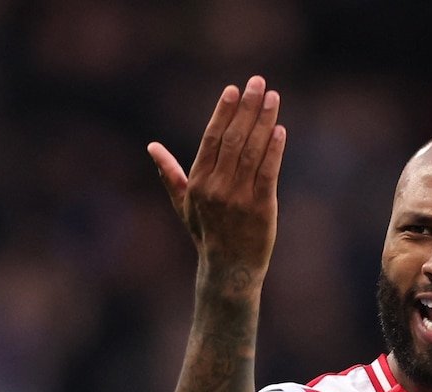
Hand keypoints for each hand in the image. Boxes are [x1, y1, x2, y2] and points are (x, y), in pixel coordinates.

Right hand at [148, 75, 285, 284]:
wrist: (229, 269)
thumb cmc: (206, 234)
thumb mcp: (184, 204)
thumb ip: (170, 174)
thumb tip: (152, 148)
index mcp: (198, 182)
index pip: (211, 139)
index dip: (223, 112)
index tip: (234, 89)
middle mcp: (216, 187)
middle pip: (233, 138)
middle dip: (247, 108)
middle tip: (259, 82)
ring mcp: (239, 197)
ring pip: (252, 151)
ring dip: (264, 122)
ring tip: (273, 98)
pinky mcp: (261, 208)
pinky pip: (268, 172)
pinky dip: (274, 150)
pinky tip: (280, 130)